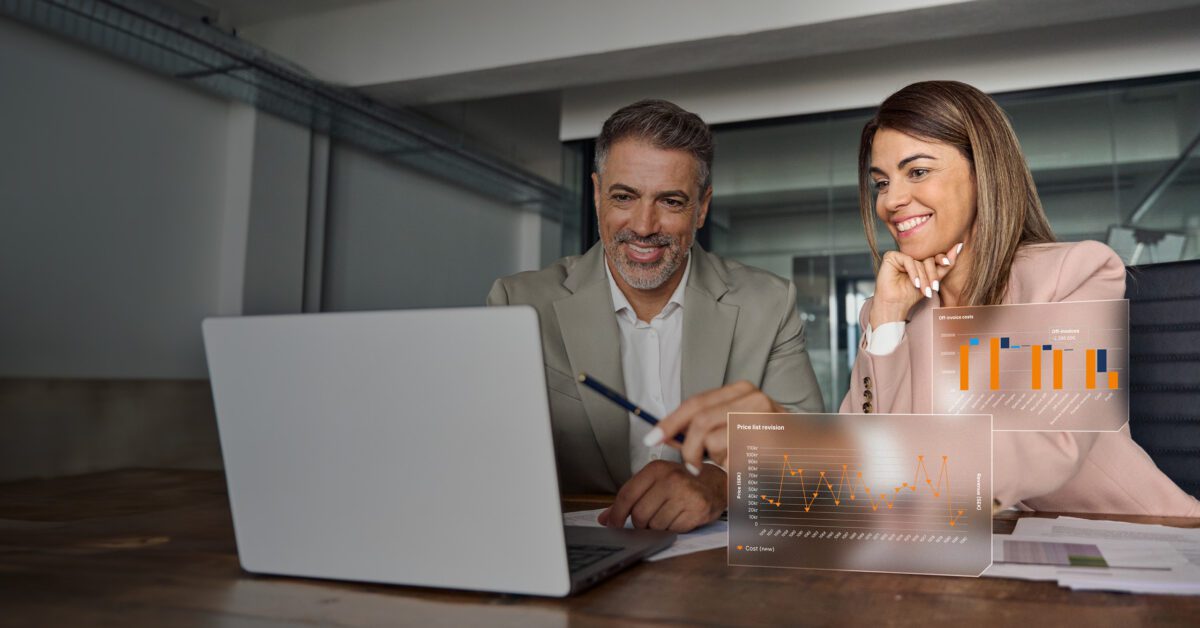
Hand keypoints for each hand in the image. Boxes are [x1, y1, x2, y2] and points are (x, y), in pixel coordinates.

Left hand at [597, 460, 724, 531]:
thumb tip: (605, 517)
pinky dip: (671, 529)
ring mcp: (685, 495)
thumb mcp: (655, 481)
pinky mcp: (697, 510)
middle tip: (646, 520)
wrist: (716, 483)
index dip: (616, 513)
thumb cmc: (683, 482)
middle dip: (638, 523)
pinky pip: (672, 530)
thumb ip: (630, 497)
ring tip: (666, 515)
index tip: (612, 523)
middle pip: (639, 514)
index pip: (627, 495)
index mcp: (656, 469)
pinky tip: (678, 518)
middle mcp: (670, 479)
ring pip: (654, 525)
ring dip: (656, 527)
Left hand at [648, 381, 783, 469]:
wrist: (817, 451)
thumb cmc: (773, 442)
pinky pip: (730, 457)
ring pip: (710, 440)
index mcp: (741, 390)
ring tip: (728, 463)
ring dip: (710, 459)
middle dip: (686, 446)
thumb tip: (668, 435)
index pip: (694, 402)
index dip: (670, 421)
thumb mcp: (737, 427)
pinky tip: (746, 464)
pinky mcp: (766, 440)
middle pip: (697, 420)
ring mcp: (760, 417)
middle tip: (689, 465)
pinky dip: (729, 466)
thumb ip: (705, 428)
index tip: (652, 436)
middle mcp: (751, 398)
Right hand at [869, 242, 962, 327]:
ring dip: (923, 277)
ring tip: (923, 290)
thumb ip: (946, 265)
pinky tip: (915, 283)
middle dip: (932, 274)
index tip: (947, 262)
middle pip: (927, 258)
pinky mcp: (891, 256)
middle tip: (934, 287)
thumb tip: (960, 246)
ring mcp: (900, 255)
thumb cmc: (911, 294)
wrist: (895, 305)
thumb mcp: (933, 280)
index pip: (933, 255)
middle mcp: (909, 255)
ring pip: (918, 261)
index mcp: (919, 259)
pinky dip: (913, 272)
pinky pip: (907, 260)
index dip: (941, 259)